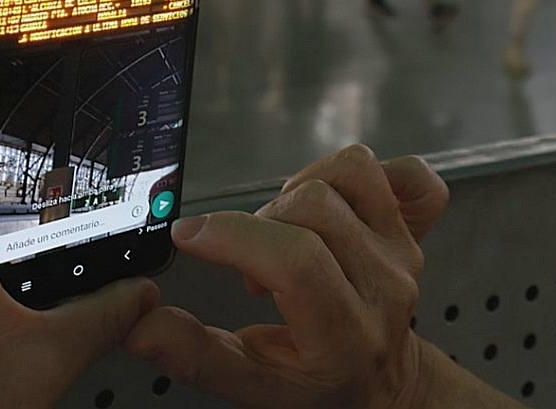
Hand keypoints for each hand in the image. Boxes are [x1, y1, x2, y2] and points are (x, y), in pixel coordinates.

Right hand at [125, 145, 448, 408]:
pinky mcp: (416, 224)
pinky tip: (338, 200)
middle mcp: (383, 284)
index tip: (191, 234)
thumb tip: (139, 323)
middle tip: (252, 262)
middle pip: (315, 206)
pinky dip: (367, 173)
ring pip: (351, 171)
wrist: (384, 380)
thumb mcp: (253, 385)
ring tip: (288, 229)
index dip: (235, 236)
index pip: (297, 262)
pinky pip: (407, 170)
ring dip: (304, 187)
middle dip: (262, 221)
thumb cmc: (317, 383)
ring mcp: (403, 249)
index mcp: (345, 333)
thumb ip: (196, 354)